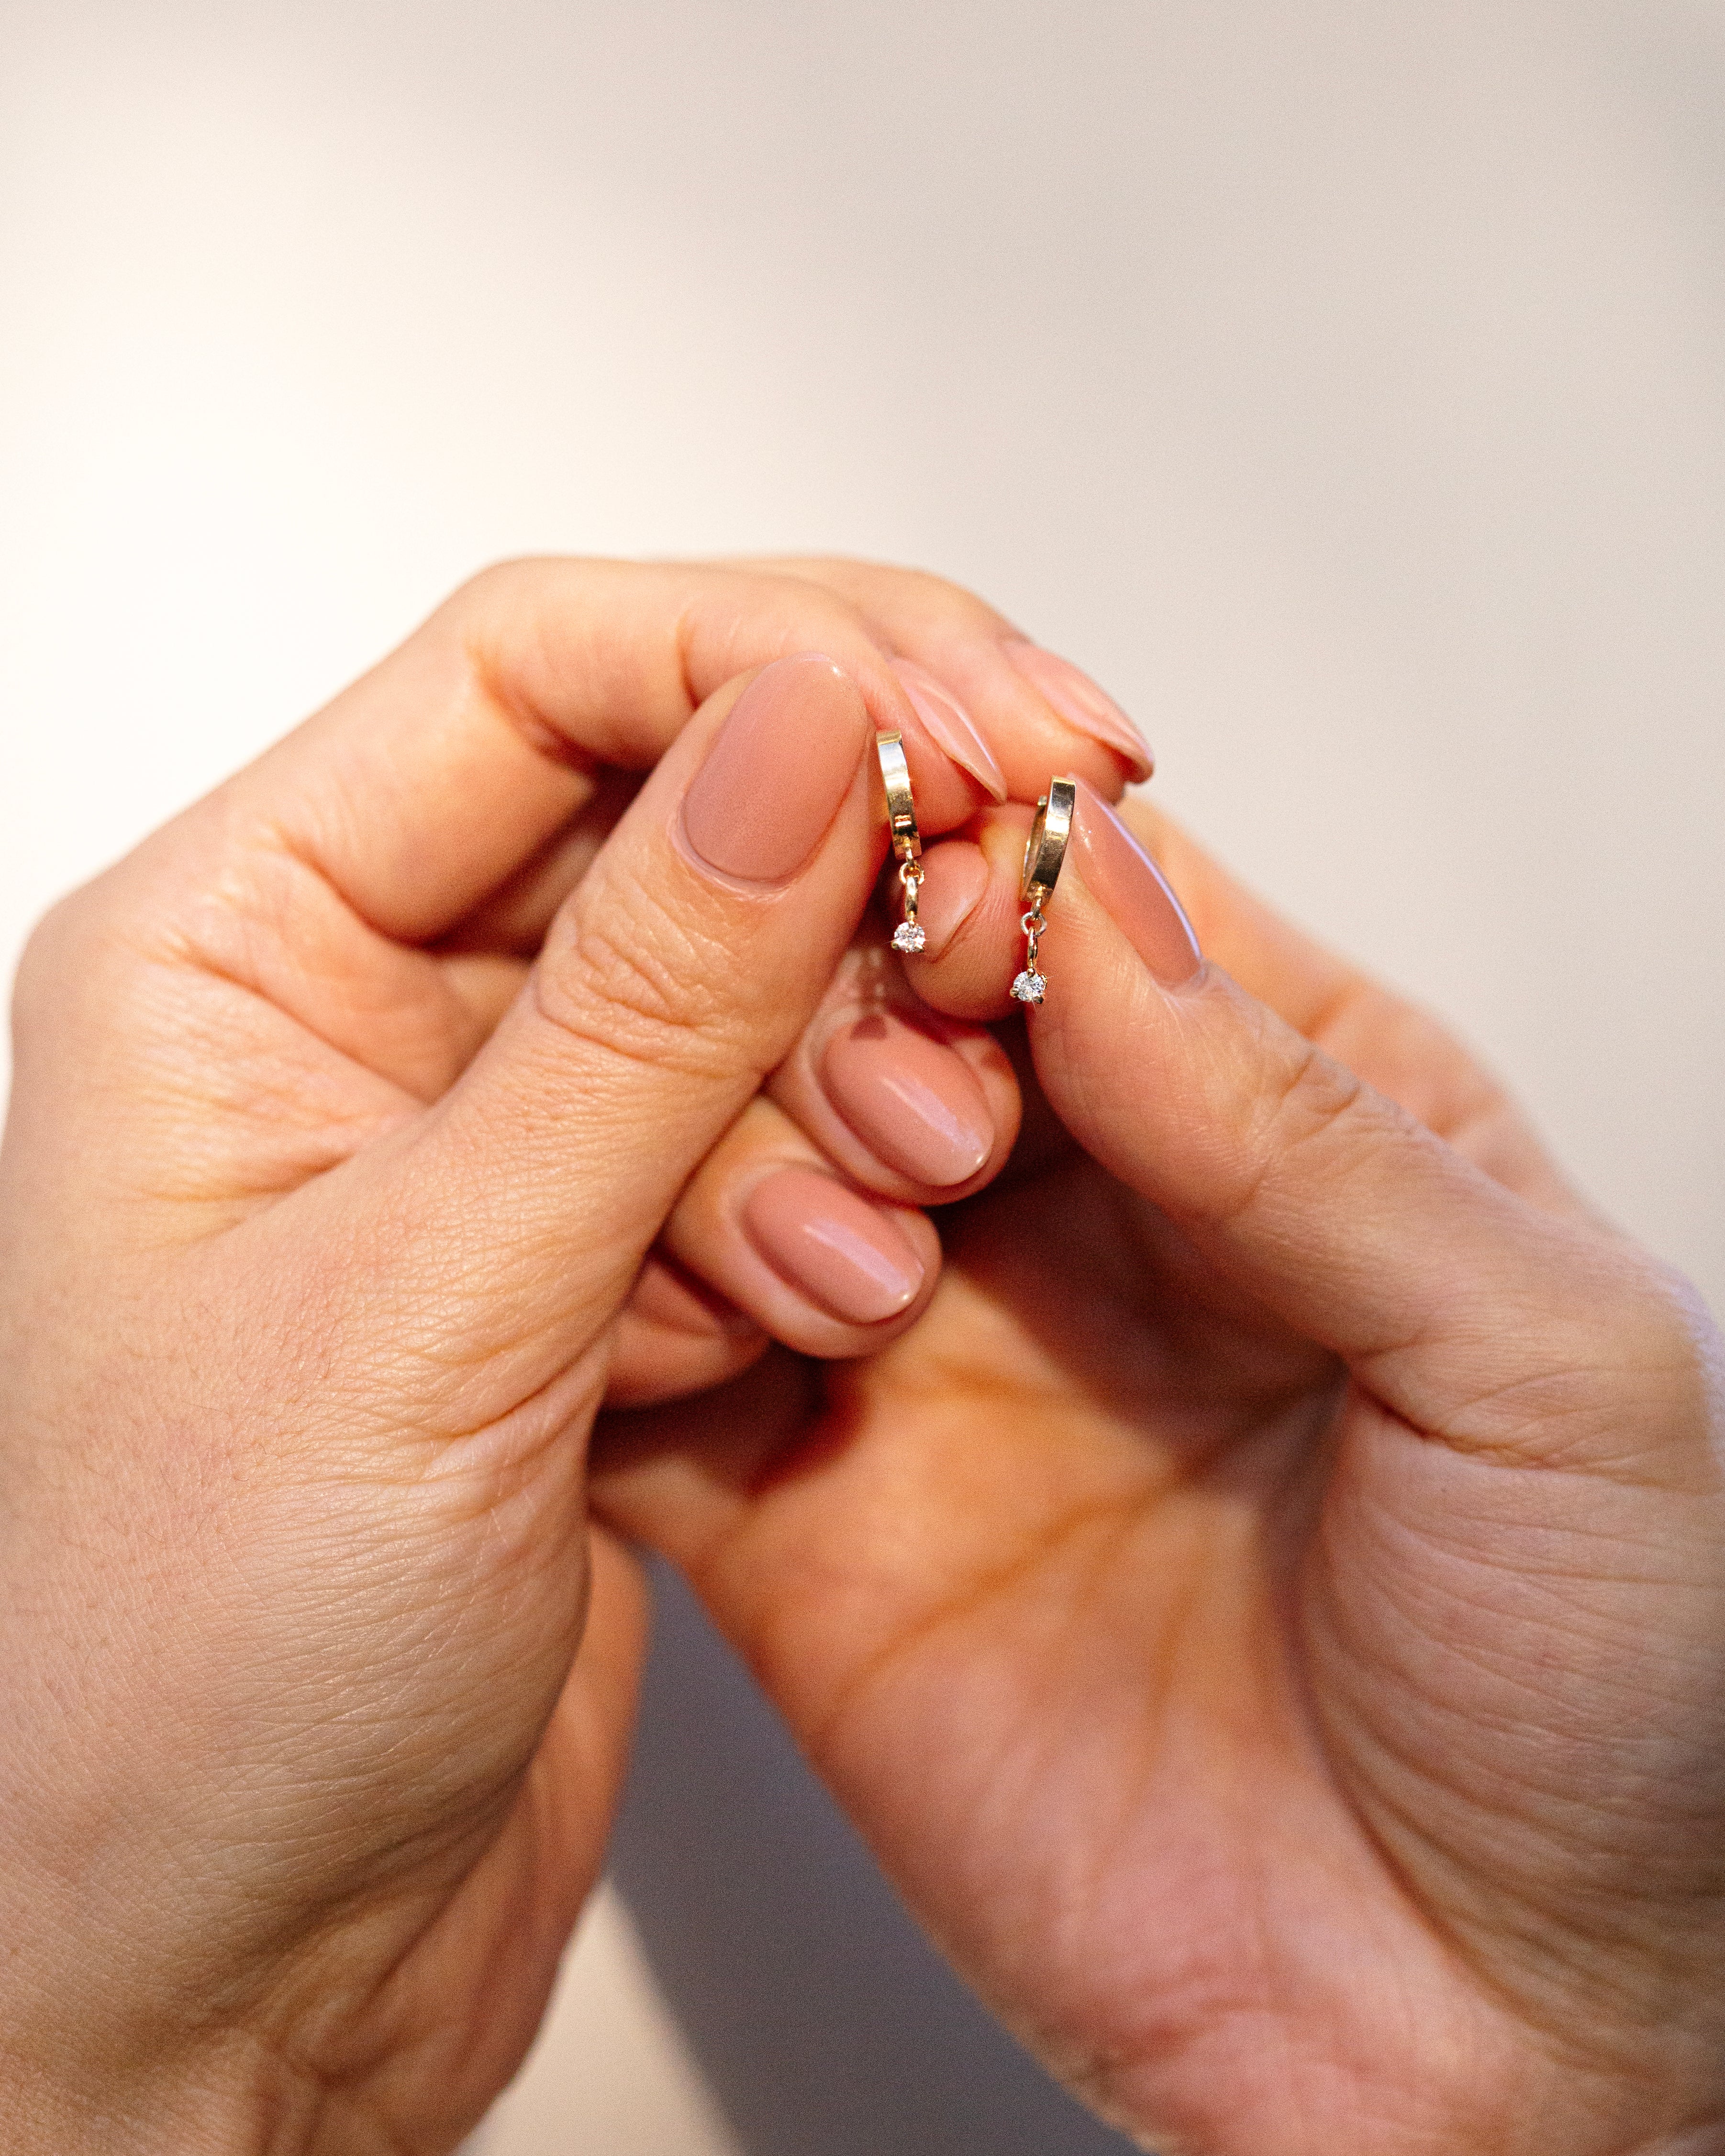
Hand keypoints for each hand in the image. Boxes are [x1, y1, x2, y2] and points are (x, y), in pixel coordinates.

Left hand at [0, 557, 1140, 2151]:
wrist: (208, 1980)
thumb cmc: (175, 1693)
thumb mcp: (423, 1314)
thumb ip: (639, 1013)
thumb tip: (800, 735)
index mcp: (232, 953)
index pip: (536, 669)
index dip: (782, 655)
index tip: (979, 725)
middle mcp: (357, 1013)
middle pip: (665, 804)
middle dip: (845, 893)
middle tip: (986, 959)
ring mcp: (482, 1142)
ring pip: (742, 987)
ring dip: (844, 1087)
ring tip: (847, 1249)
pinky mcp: (587, 1265)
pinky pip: (763, 1145)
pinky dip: (823, 1209)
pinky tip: (804, 1326)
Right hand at [597, 785, 1724, 2155]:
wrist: (1490, 2044)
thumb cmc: (1612, 1690)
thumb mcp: (1548, 1364)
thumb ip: (1318, 1131)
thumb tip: (1093, 902)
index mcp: (1279, 1112)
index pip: (1090, 894)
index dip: (1002, 861)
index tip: (955, 907)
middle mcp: (1081, 1209)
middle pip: (883, 989)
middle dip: (860, 1008)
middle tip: (920, 1119)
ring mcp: (928, 1353)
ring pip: (737, 1140)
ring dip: (740, 1151)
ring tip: (857, 1277)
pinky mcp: (805, 1515)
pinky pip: (653, 1368)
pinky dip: (615, 1313)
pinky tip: (673, 1329)